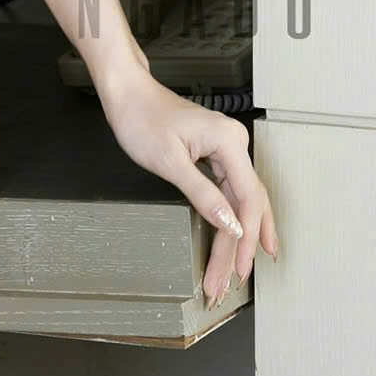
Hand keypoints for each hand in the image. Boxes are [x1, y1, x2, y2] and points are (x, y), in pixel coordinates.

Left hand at [96, 59, 279, 305]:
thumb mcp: (169, 161)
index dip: (245, 239)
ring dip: (236, 238)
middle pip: (247, 204)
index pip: (248, 199)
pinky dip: (228, 219)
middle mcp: (236, 145)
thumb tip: (231, 227)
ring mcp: (227, 150)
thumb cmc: (141, 120)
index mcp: (230, 142)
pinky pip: (229, 192)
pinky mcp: (216, 155)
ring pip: (240, 202)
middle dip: (240, 246)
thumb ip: (202, 195)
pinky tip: (237, 242)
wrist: (127, 93)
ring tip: (234, 273)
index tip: (238, 270)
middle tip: (232, 283)